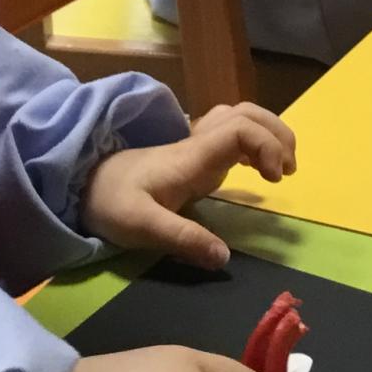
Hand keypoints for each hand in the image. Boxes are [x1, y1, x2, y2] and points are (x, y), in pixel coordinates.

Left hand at [85, 104, 297, 268]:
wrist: (83, 186)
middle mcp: (197, 144)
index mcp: (189, 156)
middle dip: (277, 134)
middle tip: (288, 171)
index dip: (266, 145)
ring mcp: (195, 147)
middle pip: (247, 113)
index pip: (239, 128)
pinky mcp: (193, 156)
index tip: (276, 179)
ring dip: (268, 135)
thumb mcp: (142, 226)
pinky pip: (231, 135)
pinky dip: (254, 145)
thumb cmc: (110, 203)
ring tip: (281, 169)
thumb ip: (182, 239)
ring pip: (240, 118)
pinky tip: (259, 170)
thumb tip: (224, 258)